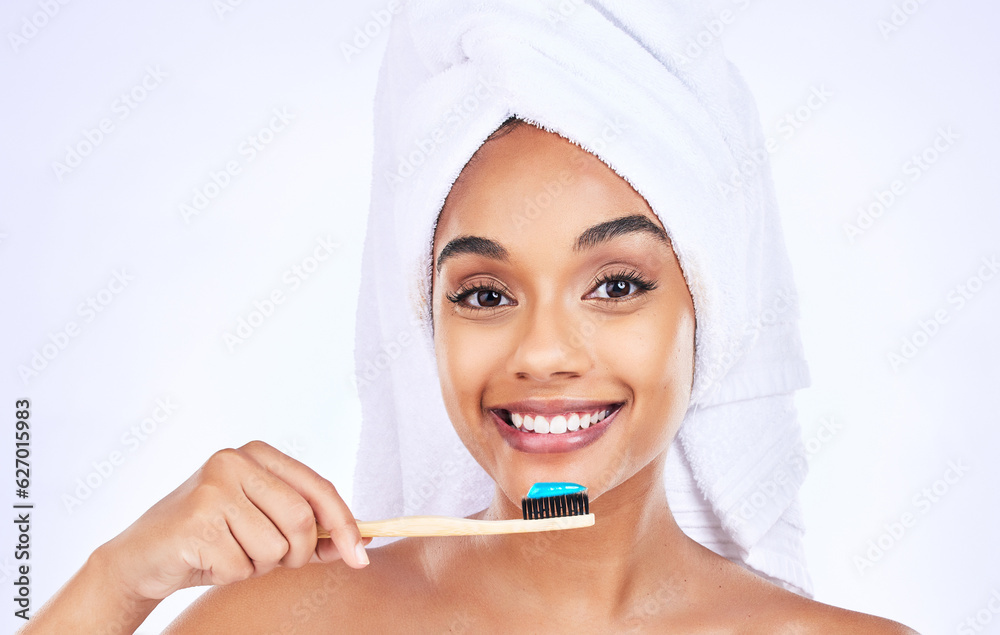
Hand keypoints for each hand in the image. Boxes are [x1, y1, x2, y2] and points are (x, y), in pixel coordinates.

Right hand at [98, 440, 370, 602]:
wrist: (143, 557)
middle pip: (302, 519)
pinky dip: (231, 575)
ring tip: (229, 552)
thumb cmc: (212, 539)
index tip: (360, 555)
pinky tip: (207, 559)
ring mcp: (214, 487)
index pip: (319, 488)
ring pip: (274, 547)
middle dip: (297, 554)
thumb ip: (310, 529)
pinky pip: (242, 566)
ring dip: (257, 565)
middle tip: (270, 561)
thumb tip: (360, 541)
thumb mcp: (265, 525)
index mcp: (258, 454)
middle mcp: (235, 460)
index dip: (345, 524)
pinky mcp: (196, 519)